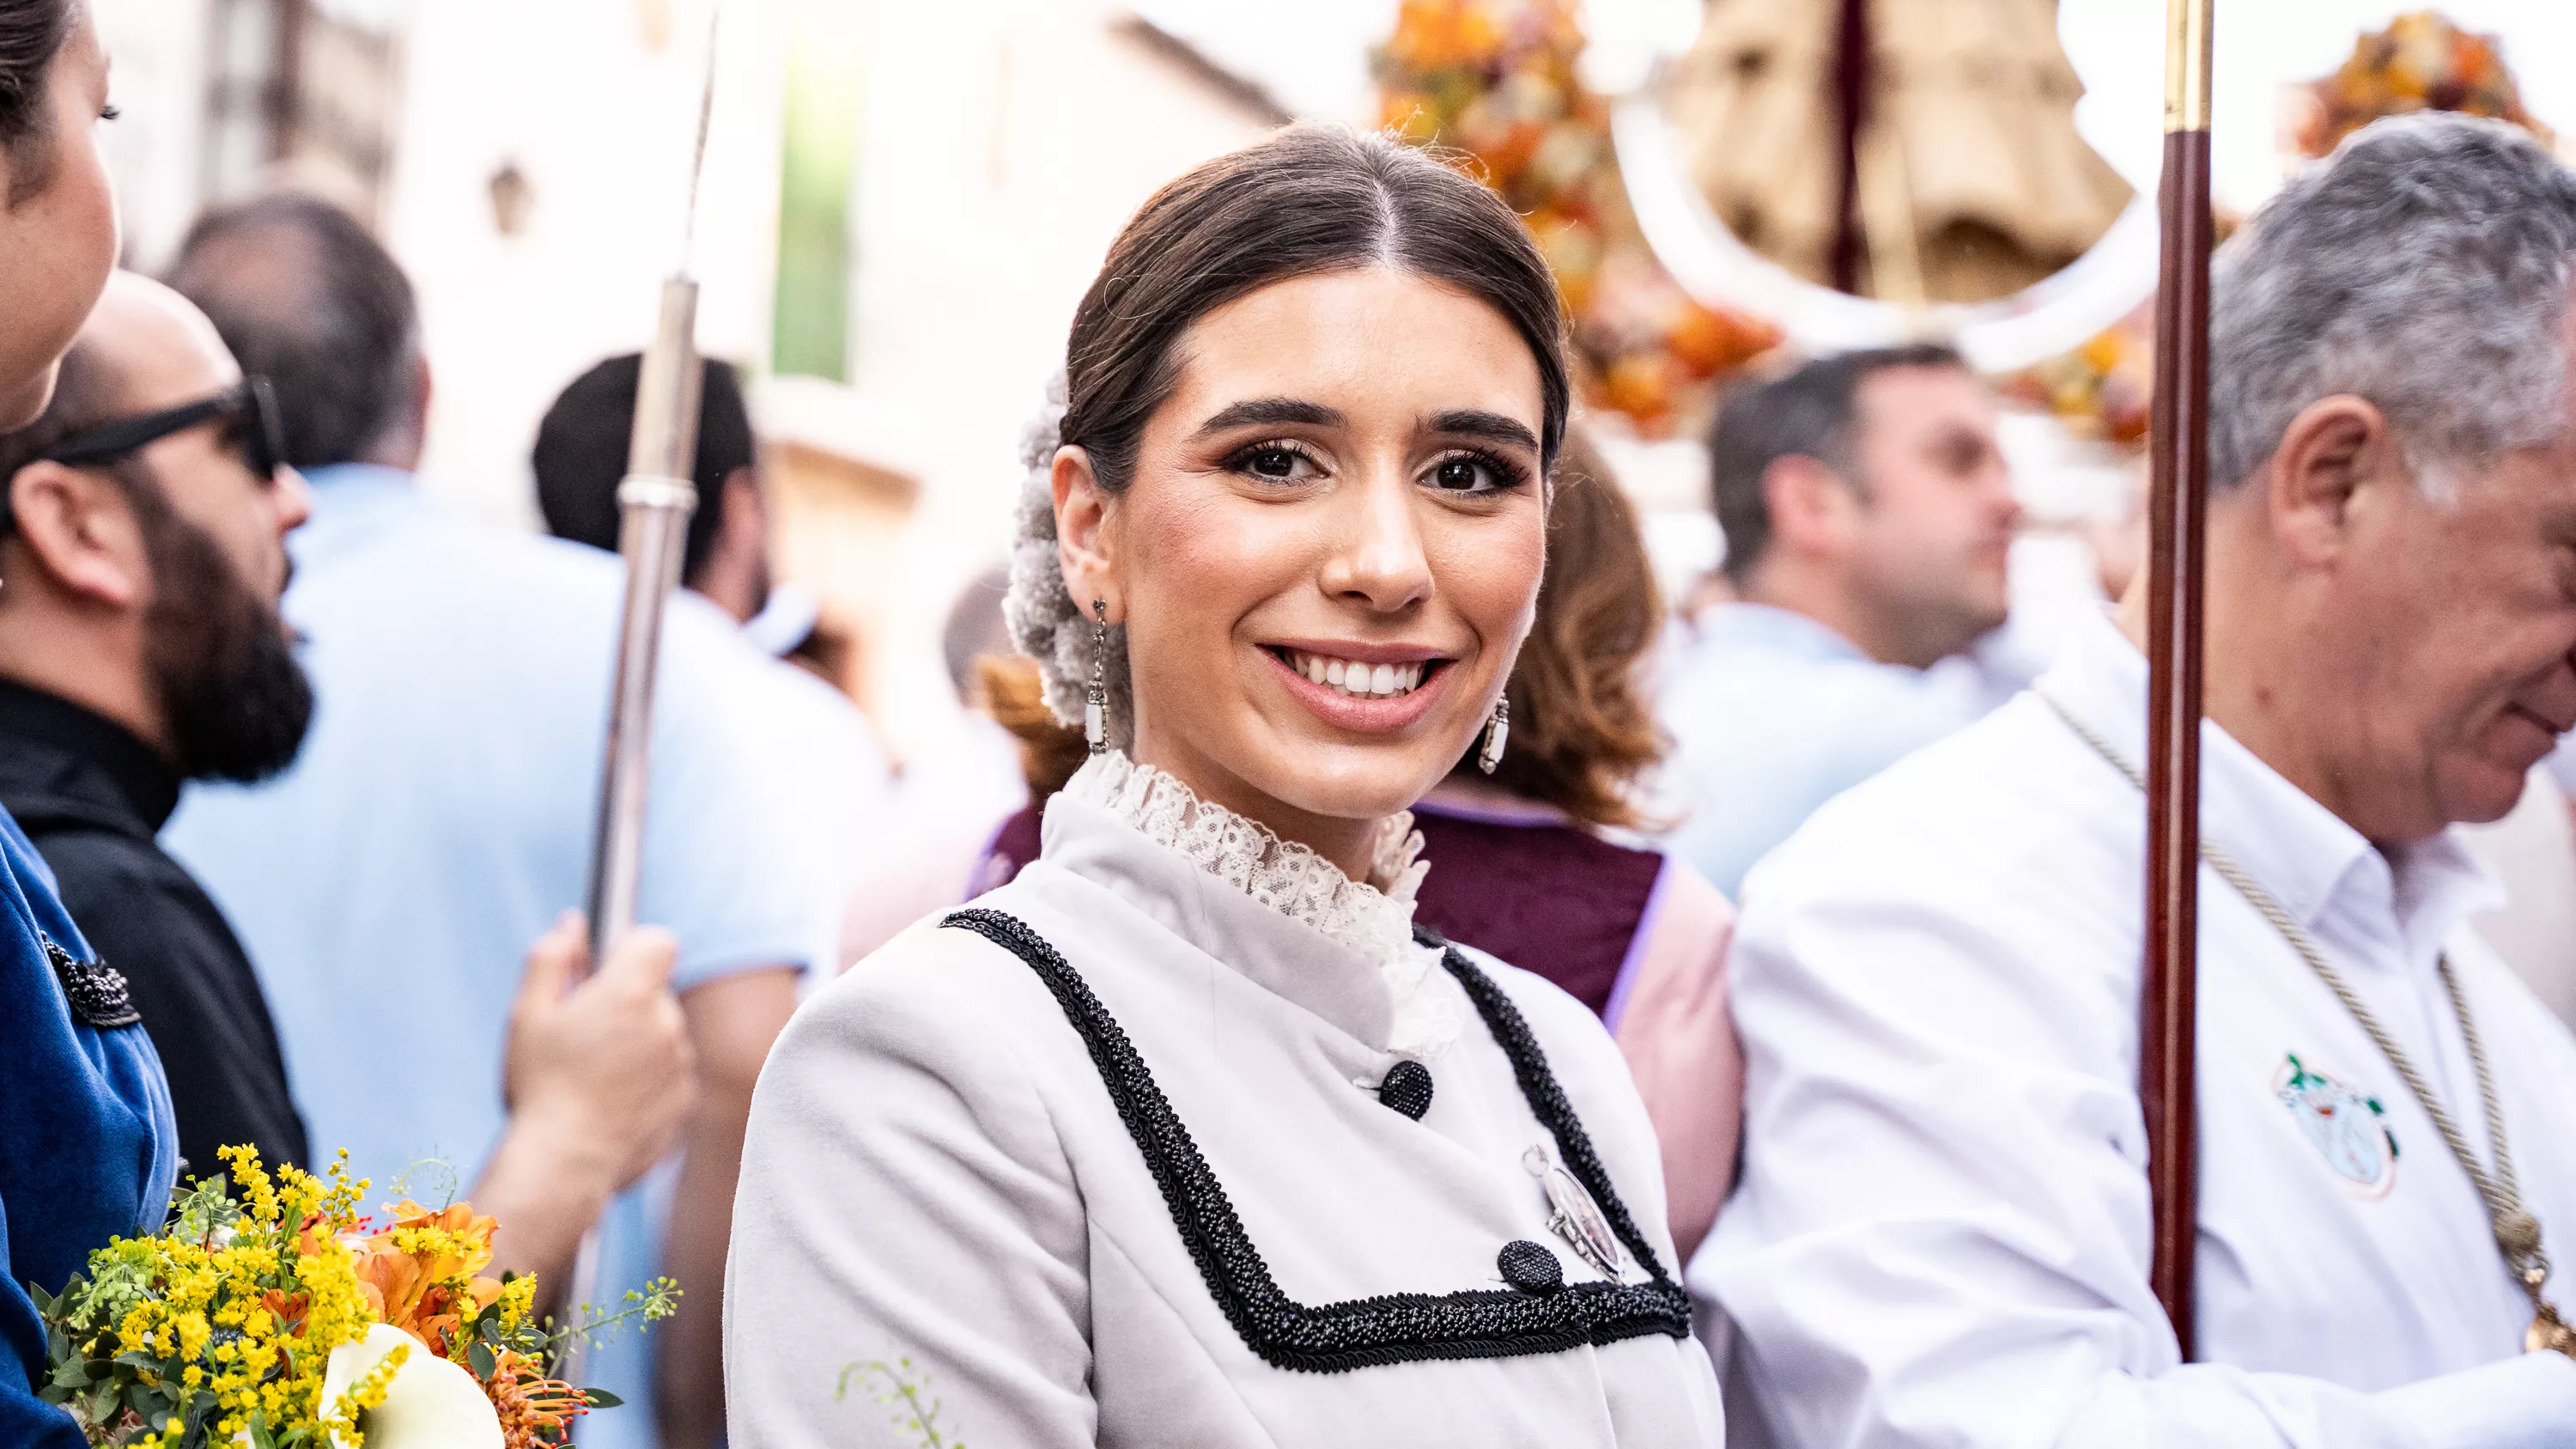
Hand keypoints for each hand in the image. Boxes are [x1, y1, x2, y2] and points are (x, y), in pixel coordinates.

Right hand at [501, 912, 697, 1192]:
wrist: (565, 1163)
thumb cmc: (541, 1086)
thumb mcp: (529, 1014)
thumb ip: (552, 959)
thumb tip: (573, 924)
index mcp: (630, 994)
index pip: (658, 940)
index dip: (633, 947)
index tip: (607, 967)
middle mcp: (667, 1024)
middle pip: (655, 992)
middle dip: (626, 1002)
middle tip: (584, 1032)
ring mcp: (681, 1065)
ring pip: (663, 1035)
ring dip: (637, 1043)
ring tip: (593, 1075)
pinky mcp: (686, 1101)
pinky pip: (668, 1074)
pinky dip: (646, 1080)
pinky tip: (609, 1102)